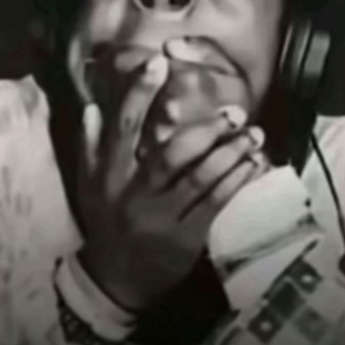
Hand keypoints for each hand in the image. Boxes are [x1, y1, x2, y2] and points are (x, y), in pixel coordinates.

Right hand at [76, 55, 269, 311]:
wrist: (116, 280)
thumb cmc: (105, 225)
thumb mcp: (89, 187)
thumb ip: (90, 148)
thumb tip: (93, 107)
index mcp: (109, 177)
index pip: (123, 128)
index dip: (139, 94)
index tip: (159, 64)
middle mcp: (134, 194)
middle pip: (172, 152)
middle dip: (207, 128)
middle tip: (234, 111)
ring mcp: (162, 217)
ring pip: (201, 177)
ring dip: (231, 152)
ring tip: (254, 134)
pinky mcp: (186, 237)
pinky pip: (215, 203)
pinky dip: (236, 181)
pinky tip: (252, 164)